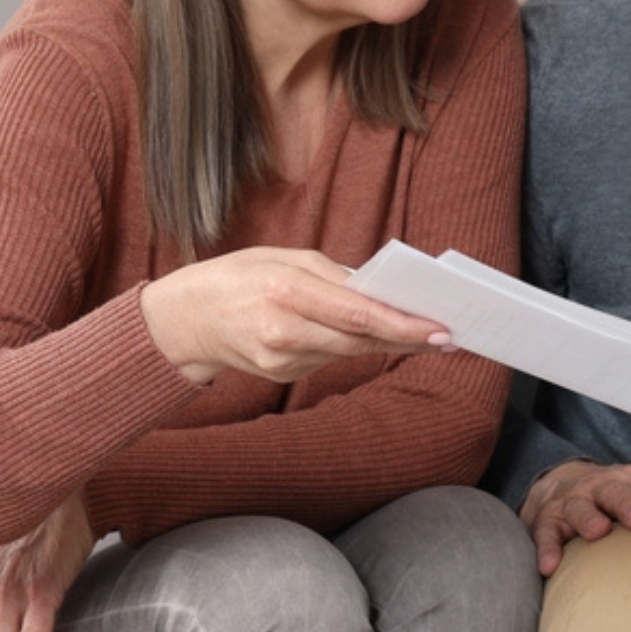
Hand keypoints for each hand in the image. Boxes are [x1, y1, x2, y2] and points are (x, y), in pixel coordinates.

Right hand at [140, 247, 452, 384]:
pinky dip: (348, 346)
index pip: (357, 314)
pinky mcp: (279, 374)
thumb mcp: (281, 256)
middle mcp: (283, 330)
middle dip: (407, 338)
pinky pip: (327, 359)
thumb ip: (332, 274)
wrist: (183, 320)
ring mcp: (280, 359)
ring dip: (386, 343)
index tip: (439, 328)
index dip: (403, 324)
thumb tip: (379, 291)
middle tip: (448, 336)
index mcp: (285, 290)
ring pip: (348, 352)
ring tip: (422, 334)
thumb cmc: (236, 276)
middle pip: (359, 340)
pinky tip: (366, 337)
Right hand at [519, 460, 630, 574]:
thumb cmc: (620, 498)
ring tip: (598, 532)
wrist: (560, 484)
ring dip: (590, 517)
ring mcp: (575, 501)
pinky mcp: (547, 519)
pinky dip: (548, 548)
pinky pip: (546, 533)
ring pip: (582, 507)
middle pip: (620, 491)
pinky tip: (551, 566)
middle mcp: (606, 486)